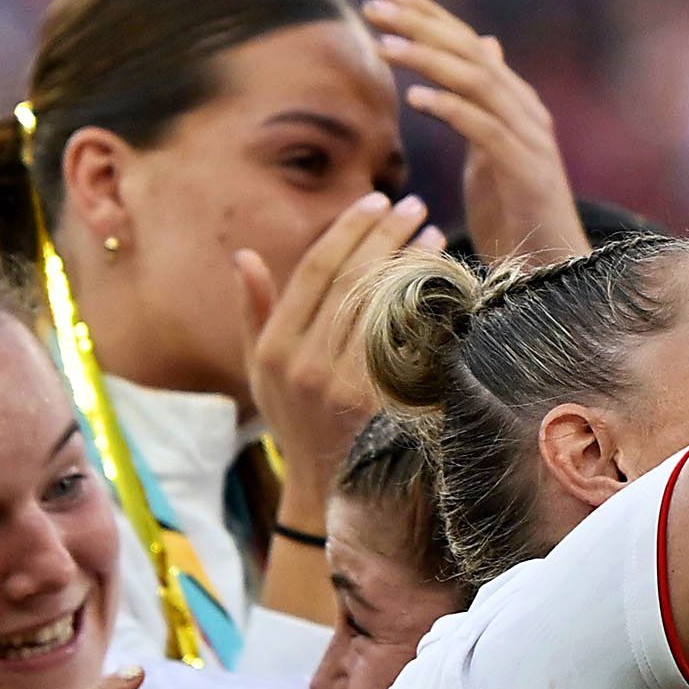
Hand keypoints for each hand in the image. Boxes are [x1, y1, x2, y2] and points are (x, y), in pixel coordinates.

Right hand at [237, 189, 441, 516]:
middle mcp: (307, 365)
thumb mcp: (259, 369)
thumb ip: (254, 311)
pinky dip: (429, 308)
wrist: (325, 489)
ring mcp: (347, 388)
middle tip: (414, 205)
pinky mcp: (385, 406)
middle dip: (387, 234)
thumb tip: (243, 255)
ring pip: (387, 307)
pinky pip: (412, 343)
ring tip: (435, 236)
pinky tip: (445, 285)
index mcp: (275, 349)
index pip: (314, 271)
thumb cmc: (292, 418)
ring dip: (415, 265)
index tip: (375, 199)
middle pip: (353, 280)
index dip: (346, 230)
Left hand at [368, 0, 591, 270]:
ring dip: (429, 59)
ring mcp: (530, 138)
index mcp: (514, 100)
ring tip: (384, 45)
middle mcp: (526, 109)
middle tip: (376, 4)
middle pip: (471, 51)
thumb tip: (486, 45)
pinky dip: (452, 109)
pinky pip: (486, 131)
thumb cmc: (515, 211)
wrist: (552, 266)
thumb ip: (484, 99)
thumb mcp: (494, 146)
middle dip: (422, 24)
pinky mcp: (526, 171)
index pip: (469, 42)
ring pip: (478, 82)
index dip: (430, 13)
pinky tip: (417, 97)